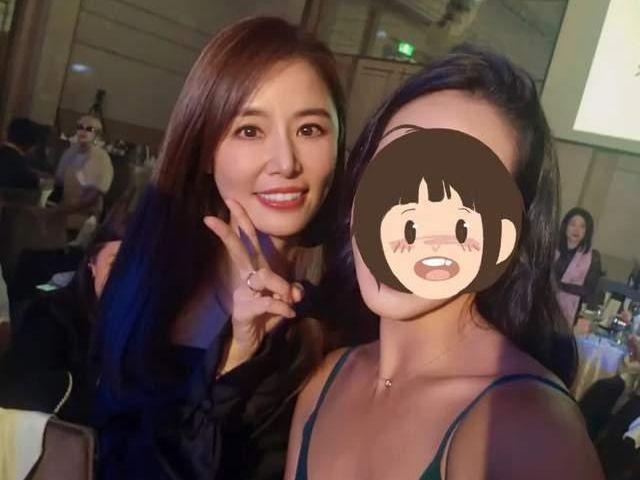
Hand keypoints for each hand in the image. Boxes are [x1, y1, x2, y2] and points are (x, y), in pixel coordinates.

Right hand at [204, 199, 303, 374]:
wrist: (255, 342)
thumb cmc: (268, 316)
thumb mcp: (283, 300)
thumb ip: (290, 291)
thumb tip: (296, 291)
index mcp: (255, 270)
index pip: (248, 241)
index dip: (241, 221)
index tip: (231, 201)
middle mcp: (245, 278)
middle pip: (238, 250)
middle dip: (229, 231)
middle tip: (214, 215)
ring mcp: (242, 293)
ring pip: (263, 276)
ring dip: (281, 285)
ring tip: (290, 299)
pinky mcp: (243, 309)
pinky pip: (268, 301)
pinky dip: (282, 307)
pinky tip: (289, 313)